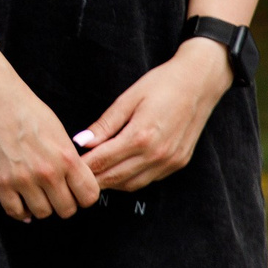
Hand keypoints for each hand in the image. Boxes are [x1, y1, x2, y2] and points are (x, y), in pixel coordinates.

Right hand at [0, 72, 101, 221]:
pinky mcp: (1, 182)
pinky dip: (20, 211)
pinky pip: (15, 212)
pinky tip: (21, 201)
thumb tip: (74, 180)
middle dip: (63, 204)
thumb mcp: (59, 131)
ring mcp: (23, 179)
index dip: (84, 196)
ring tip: (37, 194)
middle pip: (66, 210)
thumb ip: (69, 158)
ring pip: (42, 214)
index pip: (89, 196)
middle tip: (56, 194)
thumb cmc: (26, 109)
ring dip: (41, 206)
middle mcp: (48, 172)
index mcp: (66, 157)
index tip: (77, 192)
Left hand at [74, 39, 231, 193]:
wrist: (199, 83)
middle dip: (93, 179)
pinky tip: (119, 171)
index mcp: (140, 136)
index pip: (102, 161)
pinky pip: (148, 180)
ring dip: (111, 183)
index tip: (67, 167)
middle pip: (115, 177)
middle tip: (74, 177)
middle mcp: (156, 154)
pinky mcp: (178, 164)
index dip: (82, 167)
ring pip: (131, 184)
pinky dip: (130, 180)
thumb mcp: (128, 98)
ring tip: (93, 176)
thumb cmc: (162, 84)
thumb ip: (104, 124)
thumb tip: (81, 142)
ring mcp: (169, 162)